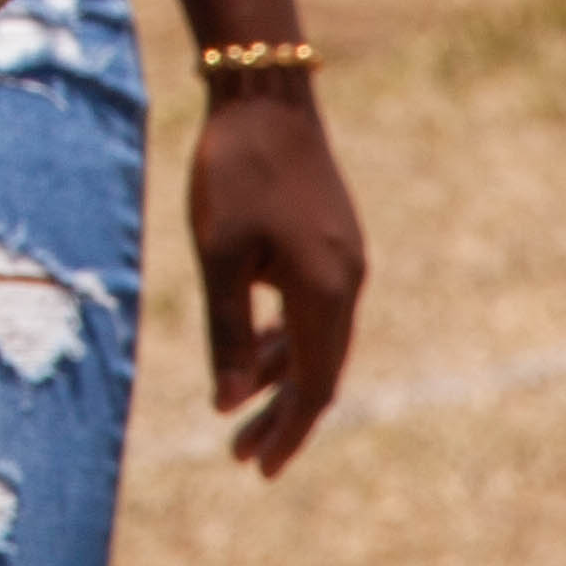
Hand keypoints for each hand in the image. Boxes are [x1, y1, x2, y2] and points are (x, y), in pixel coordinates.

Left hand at [189, 84, 365, 473]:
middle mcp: (347, 284)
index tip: (260, 469)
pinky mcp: (333, 244)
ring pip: (317, 341)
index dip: (288, 431)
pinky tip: (257, 352)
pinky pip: (314, 310)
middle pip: (320, 371)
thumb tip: (227, 402)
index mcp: (324, 294)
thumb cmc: (234, 173)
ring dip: (280, 377)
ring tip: (239, 411)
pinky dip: (287, 338)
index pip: (312, 386)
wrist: (266, 97)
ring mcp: (345, 262)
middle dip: (282, 416)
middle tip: (243, 455)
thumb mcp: (218, 256)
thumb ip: (227, 331)